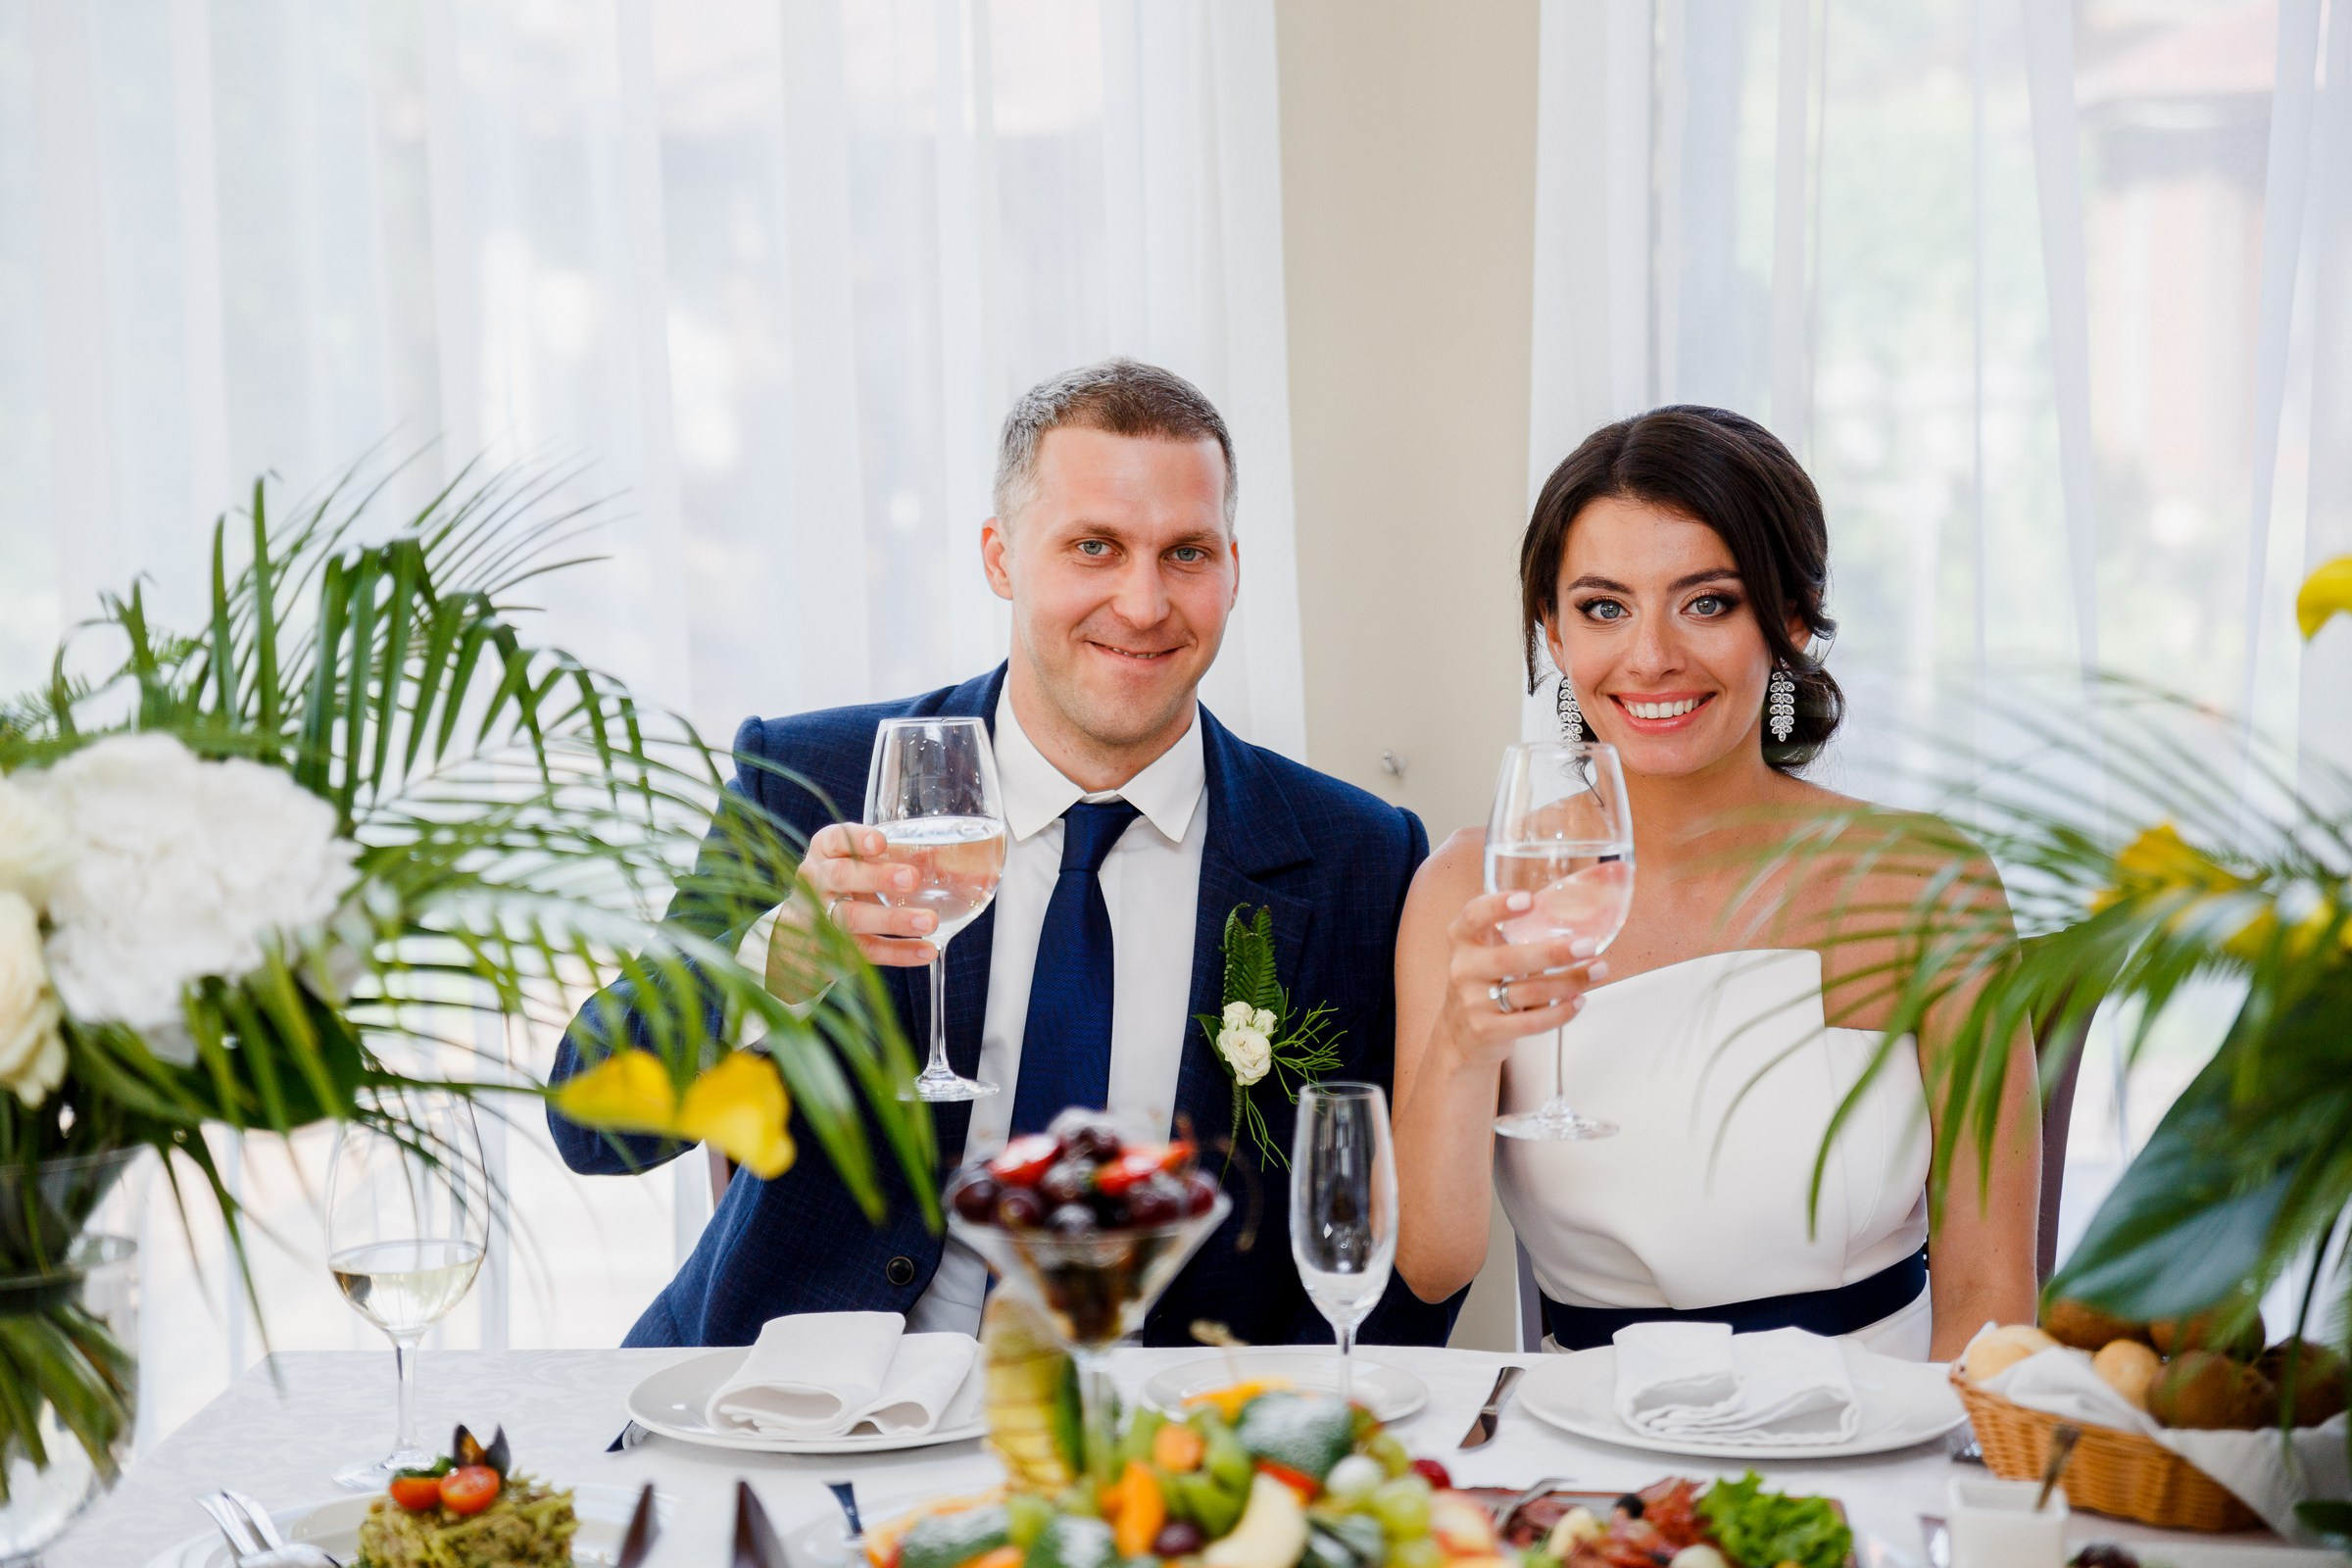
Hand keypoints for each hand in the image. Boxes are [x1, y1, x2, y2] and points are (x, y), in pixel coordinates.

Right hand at [802, 822, 937, 968]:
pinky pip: (867, 951)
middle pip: (840, 877)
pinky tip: (927, 950)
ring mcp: (821, 917)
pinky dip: (899, 952)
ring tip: (929, 921)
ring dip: (893, 920)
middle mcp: (816, 882)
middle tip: (911, 879)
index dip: (856, 839)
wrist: (802, 930)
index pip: (833, 840)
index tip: (881, 842)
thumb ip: (885, 857)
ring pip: (853, 918)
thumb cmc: (843, 884)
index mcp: (823, 853)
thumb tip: (940, 856)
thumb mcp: (853, 862)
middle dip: (876, 877)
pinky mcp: (835, 949)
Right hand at [1433, 890, 1605, 1068]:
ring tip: (1596, 971)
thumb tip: (1573, 919)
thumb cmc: (1484, 984)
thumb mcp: (1485, 953)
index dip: (1498, 906)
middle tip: (1587, 947)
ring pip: (1529, 991)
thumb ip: (1512, 934)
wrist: (1460, 1034)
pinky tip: (1578, 1000)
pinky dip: (1561, 1012)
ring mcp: (1473, 1002)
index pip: (1474, 916)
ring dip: (1569, 982)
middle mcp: (1463, 969)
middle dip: (1553, 953)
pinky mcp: (1487, 1030)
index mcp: (1463, 941)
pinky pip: (1532, 1022)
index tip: (1528, 900)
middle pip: (1509, 958)